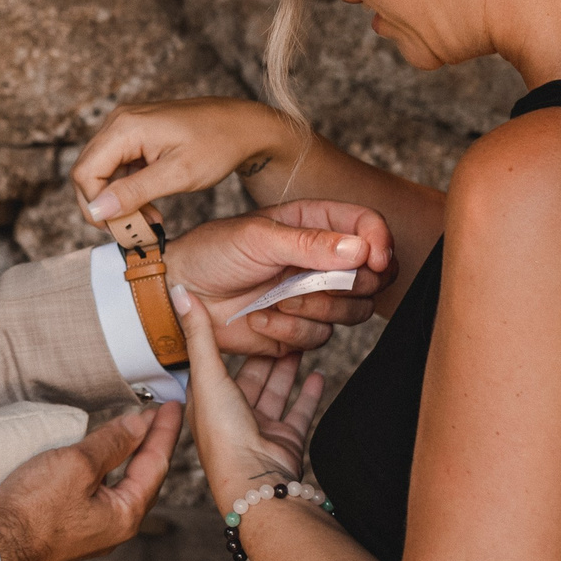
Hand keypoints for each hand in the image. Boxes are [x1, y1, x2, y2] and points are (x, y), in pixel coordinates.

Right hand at [0, 403, 181, 560]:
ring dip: (129, 455)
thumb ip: (112, 442)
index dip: (165, 430)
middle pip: (144, 477)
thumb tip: (138, 425)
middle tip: (159, 413)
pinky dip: (107, 469)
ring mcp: (93, 530)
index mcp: (126, 515)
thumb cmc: (33, 508)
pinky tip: (99, 456)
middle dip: (152, 444)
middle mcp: (115, 527)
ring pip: (121, 485)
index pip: (156, 464)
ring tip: (133, 429)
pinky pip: (100, 492)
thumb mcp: (77, 464)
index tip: (174, 405)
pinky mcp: (70, 526)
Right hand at [72, 99, 294, 220]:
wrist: (244, 127)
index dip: (95, 207)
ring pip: (101, 173)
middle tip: (135, 229)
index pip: (85, 173)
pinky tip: (151, 205)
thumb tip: (97, 211)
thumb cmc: (218, 146)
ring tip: (150, 219)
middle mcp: (119, 121)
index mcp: (125, 127)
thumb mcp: (178, 175)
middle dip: (106, 207)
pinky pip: (117, 167)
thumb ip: (134, 192)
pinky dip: (127, 190)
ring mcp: (127, 126)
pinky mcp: (136, 135)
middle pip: (87, 172)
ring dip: (118, 201)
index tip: (123, 229)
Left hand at [162, 200, 395, 355]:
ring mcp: (314, 295)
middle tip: (314, 283)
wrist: (180, 294)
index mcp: (314, 224)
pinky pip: (321, 337)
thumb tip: (360, 248)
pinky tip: (261, 318)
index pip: (368, 226)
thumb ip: (309, 243)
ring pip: (354, 310)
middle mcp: (320, 259)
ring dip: (318, 308)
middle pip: (373, 275)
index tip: (374, 259)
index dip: (380, 242)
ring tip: (279, 299)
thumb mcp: (257, 238)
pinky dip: (292, 330)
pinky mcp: (301, 327)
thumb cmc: (212, 253)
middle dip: (351, 284)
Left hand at [174, 286, 324, 505]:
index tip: (249, 312)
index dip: (234, 338)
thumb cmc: (224, 434)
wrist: (256, 483)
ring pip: (276, 390)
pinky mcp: (285, 441)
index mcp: (207, 401)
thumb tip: (179, 290)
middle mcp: (232, 415)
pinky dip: (309, 394)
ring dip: (288, 367)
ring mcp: (260, 429)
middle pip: (252, 375)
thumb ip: (199, 334)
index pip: (220, 362)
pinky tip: (319, 374)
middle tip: (285, 322)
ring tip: (305, 340)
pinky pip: (299, 411)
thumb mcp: (208, 375)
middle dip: (267, 350)